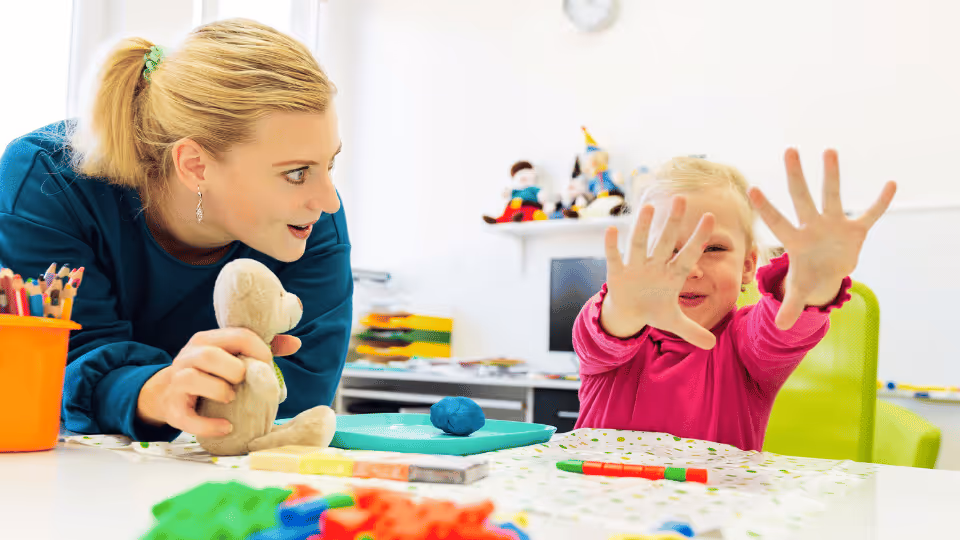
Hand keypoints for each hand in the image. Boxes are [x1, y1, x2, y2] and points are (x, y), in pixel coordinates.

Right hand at [136, 328, 301, 436]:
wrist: (167, 394)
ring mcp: (177, 382)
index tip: (267, 365)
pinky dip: (209, 425)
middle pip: (209, 355)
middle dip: (234, 369)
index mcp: (207, 340)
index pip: (238, 336)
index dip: (259, 351)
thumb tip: (295, 343)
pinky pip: (188, 417)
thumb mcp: (230, 355)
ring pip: (192, 379)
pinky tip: (226, 426)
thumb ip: (261, 348)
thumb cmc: (209, 373)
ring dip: (219, 390)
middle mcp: (189, 356)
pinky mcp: (173, 409)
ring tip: (231, 398)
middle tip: (244, 381)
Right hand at [601, 196, 717, 348]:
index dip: (699, 239)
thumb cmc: (653, 309)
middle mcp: (655, 265)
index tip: (711, 218)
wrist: (629, 311)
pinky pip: (614, 257)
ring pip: (640, 243)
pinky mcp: (617, 273)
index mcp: (672, 275)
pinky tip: (611, 229)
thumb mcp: (673, 322)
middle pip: (665, 241)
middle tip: (681, 198)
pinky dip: (612, 245)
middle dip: (672, 222)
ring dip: (642, 227)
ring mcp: (636, 267)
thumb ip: (692, 331)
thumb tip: (713, 345)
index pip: (688, 254)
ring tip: (648, 207)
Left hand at [748, 148, 896, 329]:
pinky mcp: (855, 229)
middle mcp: (812, 226)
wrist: (828, 273)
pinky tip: (891, 184)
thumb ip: (790, 305)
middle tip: (789, 149)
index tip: (752, 189)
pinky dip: (880, 202)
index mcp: (795, 241)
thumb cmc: (808, 276)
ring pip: (832, 195)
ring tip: (829, 150)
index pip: (777, 222)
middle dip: (795, 176)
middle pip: (801, 198)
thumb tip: (779, 328)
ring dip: (832, 174)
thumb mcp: (799, 290)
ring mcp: (833, 225)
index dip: (766, 208)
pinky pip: (870, 214)